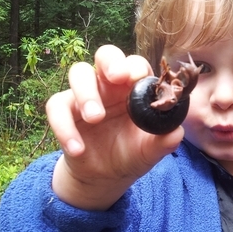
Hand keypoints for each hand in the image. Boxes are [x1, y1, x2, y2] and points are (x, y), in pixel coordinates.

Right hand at [46, 45, 183, 209]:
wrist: (106, 177)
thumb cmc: (132, 153)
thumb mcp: (151, 150)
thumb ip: (165, 140)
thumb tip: (176, 132)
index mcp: (134, 88)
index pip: (136, 65)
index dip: (136, 67)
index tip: (138, 78)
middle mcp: (109, 85)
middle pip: (106, 54)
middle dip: (111, 61)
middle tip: (117, 78)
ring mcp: (85, 95)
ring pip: (78, 73)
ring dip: (86, 93)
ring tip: (96, 119)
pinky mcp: (64, 110)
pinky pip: (56, 106)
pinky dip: (65, 128)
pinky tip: (78, 149)